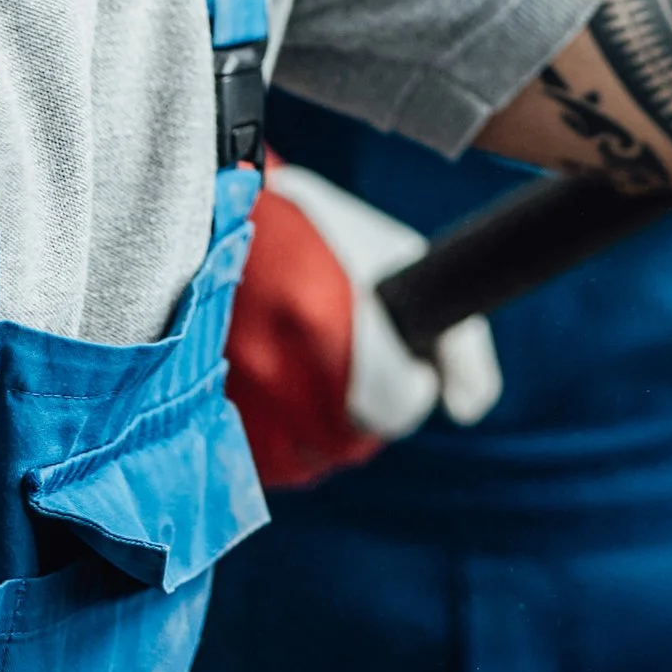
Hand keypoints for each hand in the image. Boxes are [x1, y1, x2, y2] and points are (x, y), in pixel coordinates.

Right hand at [226, 159, 502, 490]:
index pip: (396, 407)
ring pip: (305, 458)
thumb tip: (469, 409)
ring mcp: (232, 392)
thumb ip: (459, 340)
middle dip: (373, 414)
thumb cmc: (318, 230)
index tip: (411, 368)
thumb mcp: (400, 255)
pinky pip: (257, 459)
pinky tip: (290, 400)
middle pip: (351, 441)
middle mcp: (274, 368)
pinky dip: (282, 441)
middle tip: (370, 376)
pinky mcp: (203, 405)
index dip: (414, 387)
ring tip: (329, 386)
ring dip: (327, 433)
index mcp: (324, 323)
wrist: (220, 211)